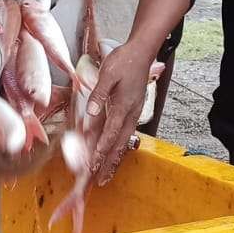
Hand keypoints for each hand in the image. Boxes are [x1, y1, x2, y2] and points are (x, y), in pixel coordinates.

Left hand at [85, 41, 157, 184]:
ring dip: (114, 159)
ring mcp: (134, 113)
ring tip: (106, 174)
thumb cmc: (124, 60)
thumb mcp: (108, 73)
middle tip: (99, 180)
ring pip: (123, 142)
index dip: (101, 150)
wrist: (142, 52)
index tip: (93, 165)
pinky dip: (118, 148)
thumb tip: (91, 113)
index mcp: (123, 106)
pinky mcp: (133, 111)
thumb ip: (99, 94)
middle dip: (108, 163)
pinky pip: (126, 134)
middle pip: (119, 144)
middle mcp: (131, 113)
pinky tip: (114, 153)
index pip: (110, 133)